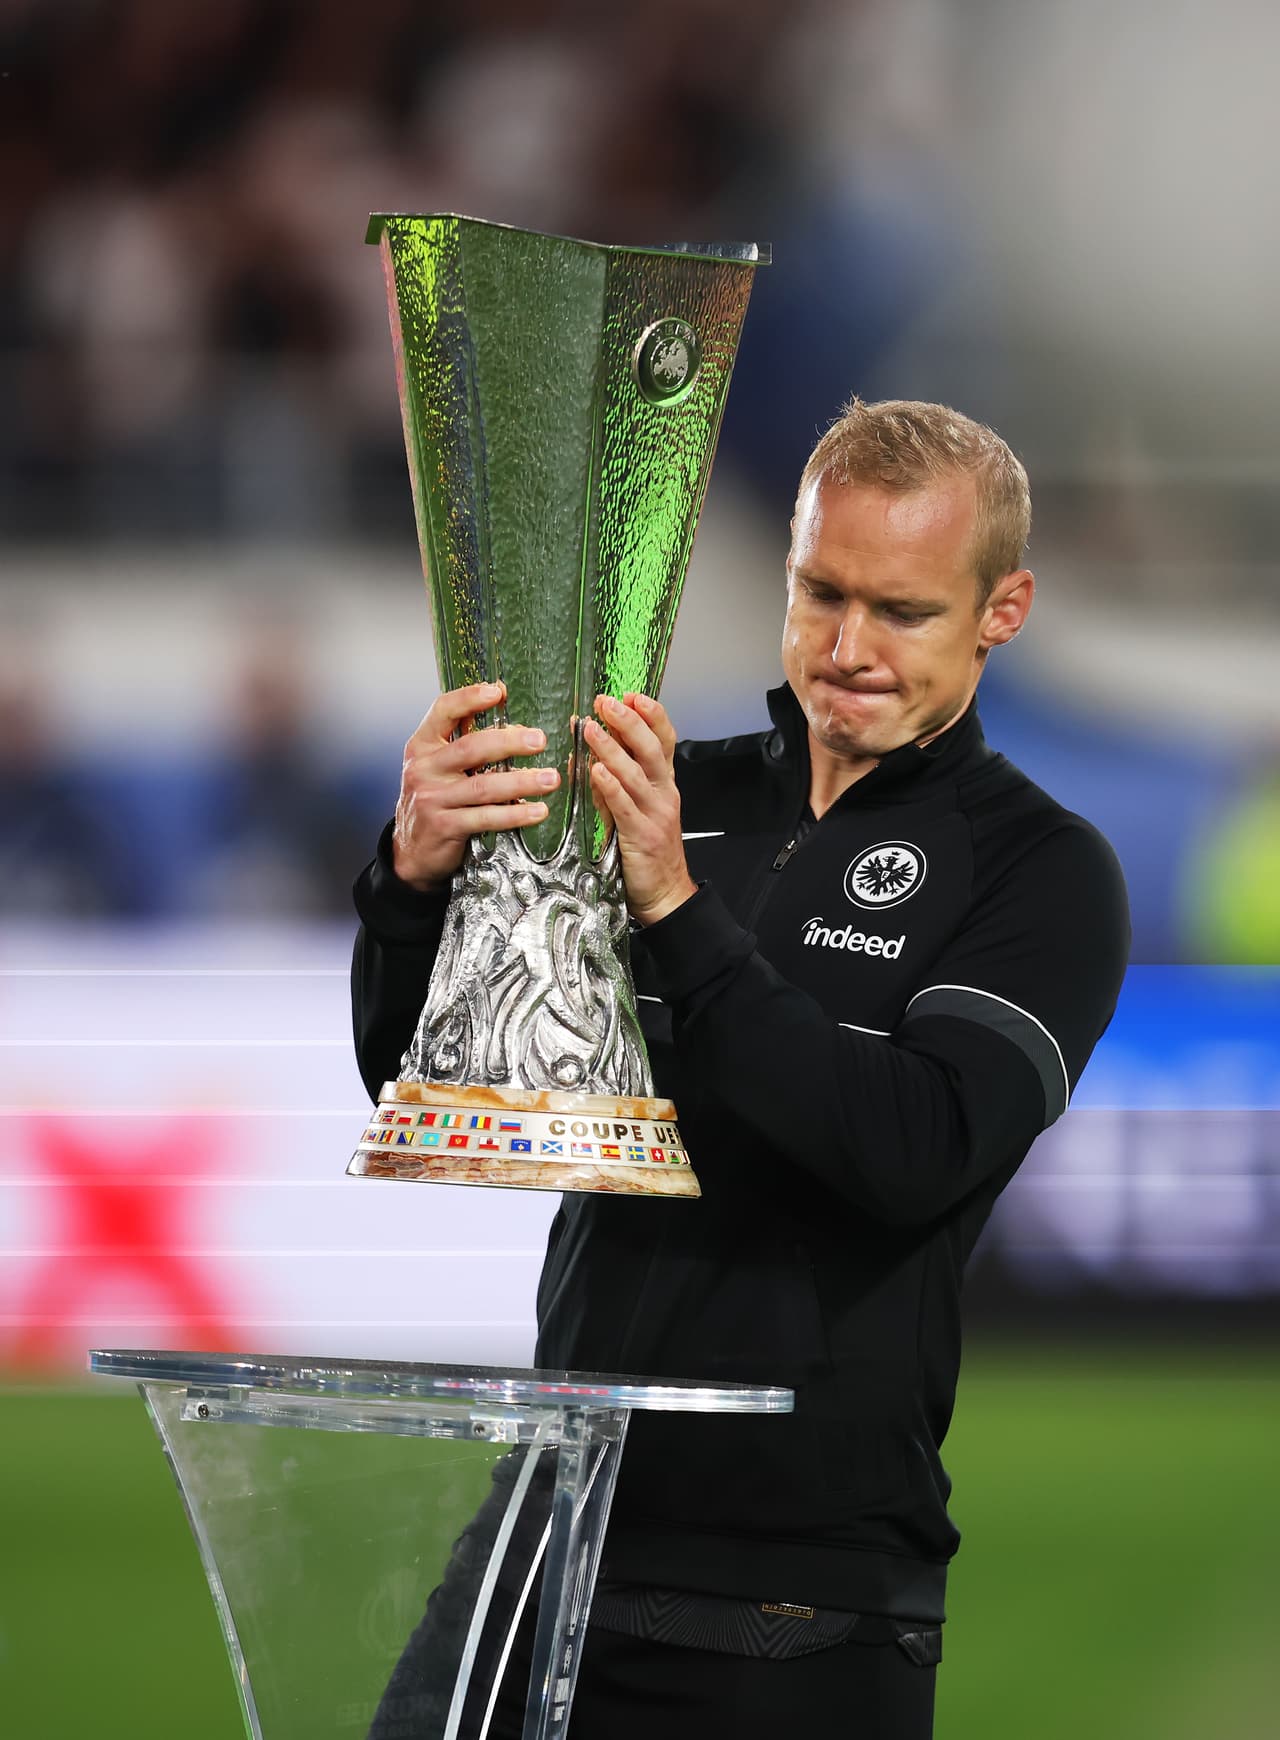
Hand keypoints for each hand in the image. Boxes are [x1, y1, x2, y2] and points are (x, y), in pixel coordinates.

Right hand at [392, 680, 559, 891]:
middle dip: (509, 742)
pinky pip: (486, 817)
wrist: (410, 849)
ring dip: (522, 782)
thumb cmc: (433, 799)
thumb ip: (461, 739)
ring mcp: (432, 798)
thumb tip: (499, 703)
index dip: (469, 698)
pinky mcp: (444, 826)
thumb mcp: (436, 765)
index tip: (498, 692)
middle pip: (470, 748)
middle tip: (540, 740)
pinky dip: (515, 814)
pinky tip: (537, 811)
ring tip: (550, 779)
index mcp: (422, 746)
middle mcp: (423, 769)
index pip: (442, 711)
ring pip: (483, 786)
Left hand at [585, 692, 696, 925]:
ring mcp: (655, 814)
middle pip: (652, 749)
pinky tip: (596, 771)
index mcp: (664, 784)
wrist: (665, 894)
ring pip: (636, 774)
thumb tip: (592, 754)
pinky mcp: (642, 837)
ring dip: (612, 748)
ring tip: (591, 728)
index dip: (651, 715)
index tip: (631, 694)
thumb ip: (620, 783)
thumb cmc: (647, 851)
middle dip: (629, 722)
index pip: (665, 740)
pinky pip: (625, 807)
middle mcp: (664, 794)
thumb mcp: (638, 809)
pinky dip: (610, 787)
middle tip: (606, 701)